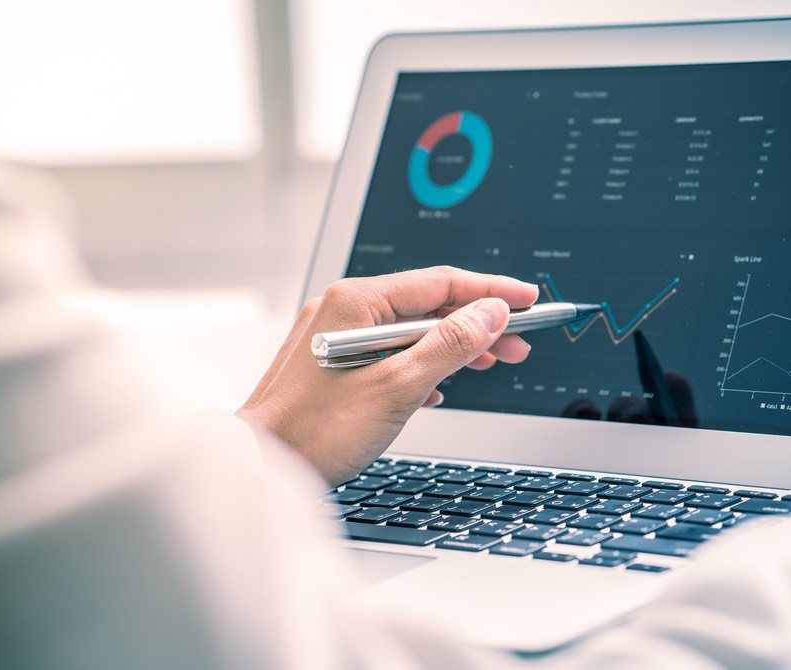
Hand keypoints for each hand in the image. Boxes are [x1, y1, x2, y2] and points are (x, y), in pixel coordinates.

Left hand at [238, 266, 538, 485]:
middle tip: (518, 344)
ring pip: (408, 330)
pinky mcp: (331, 362)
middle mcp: (342, 308)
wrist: (260, 466)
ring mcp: (334, 334)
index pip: (440, 283)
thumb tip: (491, 313)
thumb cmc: (316, 432)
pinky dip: (420, 364)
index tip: (529, 299)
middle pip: (426, 306)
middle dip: (477, 323)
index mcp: (356, 302)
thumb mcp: (398, 388)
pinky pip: (388, 351)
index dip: (491, 291)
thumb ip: (451, 345)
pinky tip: (439, 387)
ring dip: (452, 346)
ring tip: (490, 363)